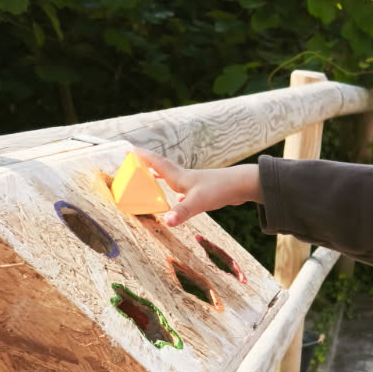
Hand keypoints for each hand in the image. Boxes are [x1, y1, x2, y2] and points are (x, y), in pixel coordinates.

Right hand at [132, 149, 261, 227]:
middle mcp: (185, 178)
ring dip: (160, 178)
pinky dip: (175, 192)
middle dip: (147, 166)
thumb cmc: (220, 189)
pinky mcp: (203, 191)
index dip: (142, 157)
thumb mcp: (198, 203)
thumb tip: (167, 222)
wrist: (243, 185)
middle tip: (135, 162)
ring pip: (172, 180)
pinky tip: (178, 199)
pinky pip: (183, 190)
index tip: (129, 149)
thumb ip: (181, 212)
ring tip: (150, 178)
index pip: (157, 164)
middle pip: (162, 170)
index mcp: (180, 177)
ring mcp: (194, 184)